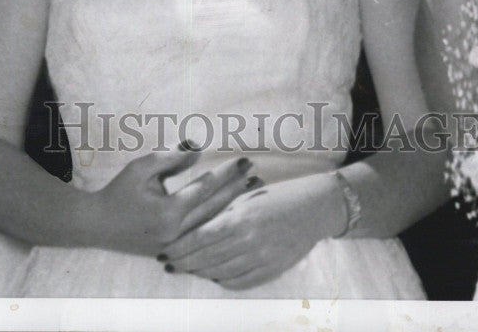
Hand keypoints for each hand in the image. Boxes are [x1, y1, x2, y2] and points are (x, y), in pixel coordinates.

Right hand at [90, 144, 259, 256]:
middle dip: (237, 189)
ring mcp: (177, 246)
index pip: (206, 188)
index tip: (243, 160)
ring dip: (232, 206)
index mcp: (168, 213)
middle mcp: (176, 233)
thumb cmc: (119, 191)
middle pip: (215, 208)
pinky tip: (232, 212)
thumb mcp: (142, 168)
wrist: (97, 225)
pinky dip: (218, 222)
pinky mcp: (174, 252)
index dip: (226, 173)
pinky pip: (202, 236)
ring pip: (212, 224)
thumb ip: (171, 158)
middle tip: (256, 173)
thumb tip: (199, 148)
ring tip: (251, 191)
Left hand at [160, 172, 341, 289]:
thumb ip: (220, 212)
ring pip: (221, 273)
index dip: (180, 248)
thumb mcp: (245, 197)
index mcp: (240, 217)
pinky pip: (241, 282)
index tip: (164, 251)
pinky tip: (214, 275)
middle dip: (184, 263)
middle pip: (207, 258)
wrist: (313, 208)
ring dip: (201, 272)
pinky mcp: (272, 270)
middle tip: (168, 264)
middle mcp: (249, 240)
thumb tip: (192, 227)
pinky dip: (223, 280)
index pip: (200, 238)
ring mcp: (262, 258)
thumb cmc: (275, 195)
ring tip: (187, 269)